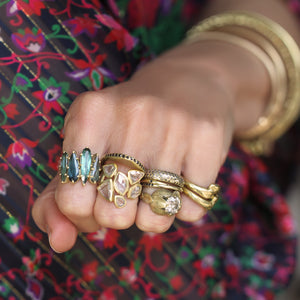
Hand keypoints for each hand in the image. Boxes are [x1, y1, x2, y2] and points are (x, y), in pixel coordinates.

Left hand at [32, 40, 266, 252]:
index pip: (71, 200)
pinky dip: (184, 206)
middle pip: (113, 216)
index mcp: (90, 114)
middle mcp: (131, 116)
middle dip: (119, 213)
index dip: (82, 214)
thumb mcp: (87, 144)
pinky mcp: (208, 139)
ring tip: (156, 182)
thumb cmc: (130, 122)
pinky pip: (190, 211)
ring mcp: (174, 127)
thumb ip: (59, 197)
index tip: (95, 199)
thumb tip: (59, 242)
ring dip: (152, 212)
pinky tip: (184, 176)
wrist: (188, 83)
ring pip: (154, 220)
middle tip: (129, 188)